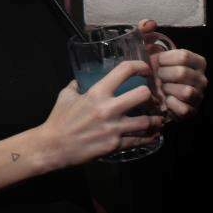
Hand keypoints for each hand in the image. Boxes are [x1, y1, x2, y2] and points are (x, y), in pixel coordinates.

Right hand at [36, 60, 163, 169]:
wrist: (54, 146)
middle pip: (143, 95)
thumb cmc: (59, 119)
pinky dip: (149, 138)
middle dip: (151, 96)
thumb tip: (83, 79)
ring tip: (158, 119)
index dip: (140, 66)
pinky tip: (153, 135)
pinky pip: (139, 140)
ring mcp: (113, 128)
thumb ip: (77, 85)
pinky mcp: (115, 145)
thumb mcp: (66, 95)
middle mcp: (108, 108)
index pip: (124, 71)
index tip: (145, 70)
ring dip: (155, 120)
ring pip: (146, 121)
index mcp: (97, 92)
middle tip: (153, 99)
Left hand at [138, 19, 207, 119]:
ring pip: (186, 91)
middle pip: (183, 73)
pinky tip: (164, 100)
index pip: (184, 56)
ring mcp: (199, 96)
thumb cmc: (155, 71)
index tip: (157, 61)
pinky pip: (183, 109)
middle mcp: (202, 78)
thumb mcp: (150, 50)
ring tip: (161, 88)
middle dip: (164, 74)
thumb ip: (147, 33)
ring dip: (168, 89)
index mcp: (197, 61)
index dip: (165, 59)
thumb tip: (149, 23)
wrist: (153, 96)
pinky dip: (171, 105)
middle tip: (157, 76)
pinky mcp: (192, 112)